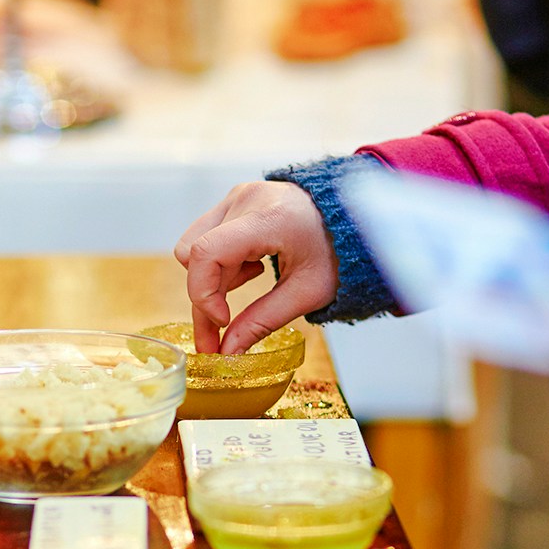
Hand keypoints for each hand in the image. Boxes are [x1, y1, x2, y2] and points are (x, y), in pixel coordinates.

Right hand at [175, 181, 337, 354]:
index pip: (207, 252)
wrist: (354, 217)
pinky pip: (207, 236)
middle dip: (204, 300)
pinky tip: (251, 266)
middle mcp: (247, 199)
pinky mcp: (236, 200)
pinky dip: (220, 262)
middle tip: (216, 339)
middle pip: (196, 255)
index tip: (223, 322)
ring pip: (194, 246)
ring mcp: (238, 195)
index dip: (204, 293)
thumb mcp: (307, 293)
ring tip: (250, 282)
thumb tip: (227, 352)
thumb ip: (262, 321)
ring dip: (212, 278)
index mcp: (269, 218)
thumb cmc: (338, 251)